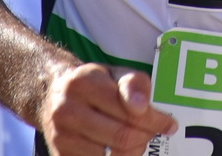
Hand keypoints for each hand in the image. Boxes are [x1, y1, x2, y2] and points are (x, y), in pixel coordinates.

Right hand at [40, 65, 175, 155]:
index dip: (155, 120)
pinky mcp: (60, 154)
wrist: (52, 94)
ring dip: (132, 150)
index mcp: (84, 83)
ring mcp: (61, 136)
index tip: (169, 124)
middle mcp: (68, 110)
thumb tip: (142, 107)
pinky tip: (118, 148)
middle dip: (145, 136)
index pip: (128, 109)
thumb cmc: (92, 84)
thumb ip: (134, 83)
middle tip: (151, 131)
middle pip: (122, 136)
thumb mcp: (114, 73)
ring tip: (134, 138)